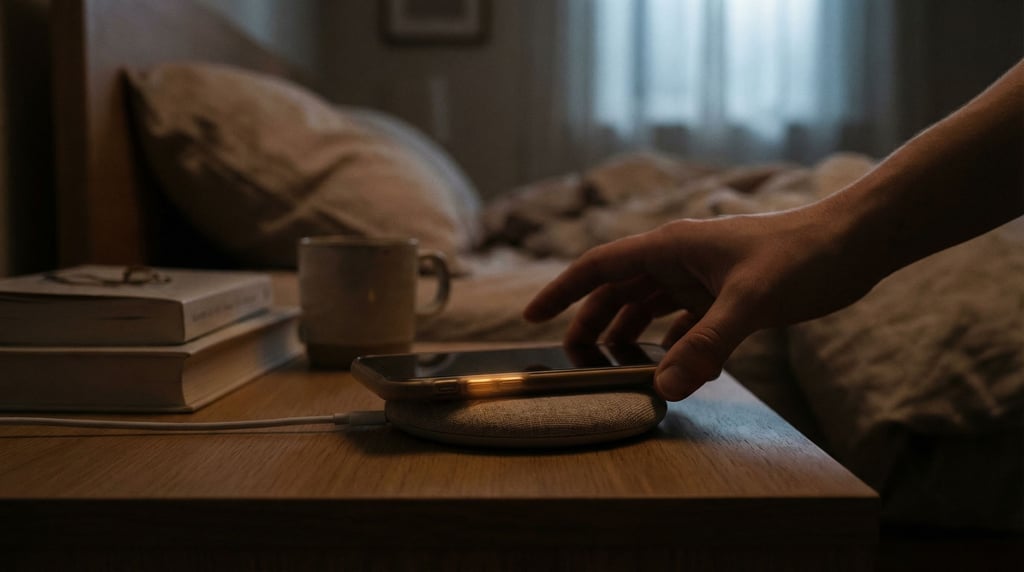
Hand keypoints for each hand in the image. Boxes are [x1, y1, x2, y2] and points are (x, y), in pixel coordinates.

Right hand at [523, 206, 879, 400]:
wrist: (855, 242)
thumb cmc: (803, 255)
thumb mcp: (751, 302)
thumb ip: (707, 345)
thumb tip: (664, 390)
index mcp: (671, 247)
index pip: (599, 267)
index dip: (562, 292)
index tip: (532, 318)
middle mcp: (678, 259)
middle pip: (617, 292)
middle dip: (592, 325)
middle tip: (575, 362)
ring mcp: (701, 277)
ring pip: (647, 308)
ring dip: (629, 337)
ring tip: (616, 371)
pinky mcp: (726, 295)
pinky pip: (683, 323)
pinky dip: (671, 345)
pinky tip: (673, 370)